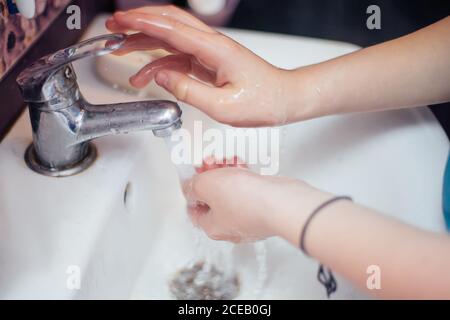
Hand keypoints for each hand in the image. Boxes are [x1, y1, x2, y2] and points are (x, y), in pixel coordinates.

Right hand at [105, 5, 291, 126]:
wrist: (284, 99)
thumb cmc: (263, 101)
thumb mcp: (223, 107)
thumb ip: (189, 91)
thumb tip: (161, 76)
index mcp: (215, 50)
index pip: (172, 29)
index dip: (143, 22)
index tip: (120, 21)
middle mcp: (211, 45)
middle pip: (169, 22)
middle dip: (138, 21)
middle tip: (113, 26)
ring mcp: (209, 51)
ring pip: (170, 38)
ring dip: (144, 41)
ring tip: (120, 48)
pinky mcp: (208, 62)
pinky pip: (178, 57)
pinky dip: (159, 63)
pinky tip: (146, 75)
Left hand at [184, 159, 331, 243]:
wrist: (281, 202)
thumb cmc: (246, 200)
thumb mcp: (206, 185)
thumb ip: (192, 186)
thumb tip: (189, 187)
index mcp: (212, 226)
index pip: (194, 211)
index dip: (191, 189)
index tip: (192, 175)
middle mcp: (231, 226)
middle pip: (213, 198)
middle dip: (211, 176)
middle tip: (210, 162)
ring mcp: (249, 217)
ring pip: (231, 192)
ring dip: (227, 173)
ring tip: (227, 160)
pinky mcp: (264, 207)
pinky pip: (248, 189)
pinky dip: (243, 175)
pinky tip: (242, 164)